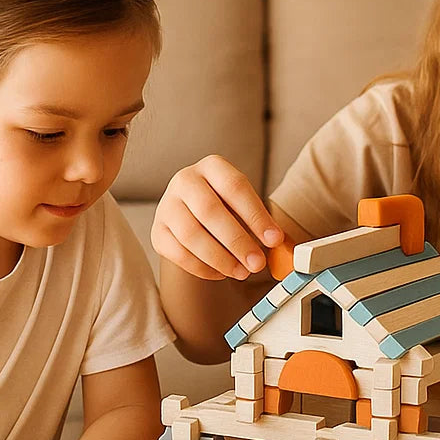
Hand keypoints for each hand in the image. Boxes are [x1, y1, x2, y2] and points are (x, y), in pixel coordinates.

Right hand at [152, 154, 284, 280]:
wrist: (192, 213)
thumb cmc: (227, 208)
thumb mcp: (244, 205)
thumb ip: (262, 223)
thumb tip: (282, 246)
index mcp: (212, 166)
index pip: (235, 187)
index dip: (256, 215)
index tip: (274, 239)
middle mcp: (185, 180)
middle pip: (210, 211)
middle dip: (237, 241)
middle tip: (257, 264)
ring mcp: (167, 205)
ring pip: (191, 234)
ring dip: (220, 258)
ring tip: (242, 272)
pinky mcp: (157, 232)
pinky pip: (178, 254)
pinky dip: (203, 268)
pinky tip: (222, 273)